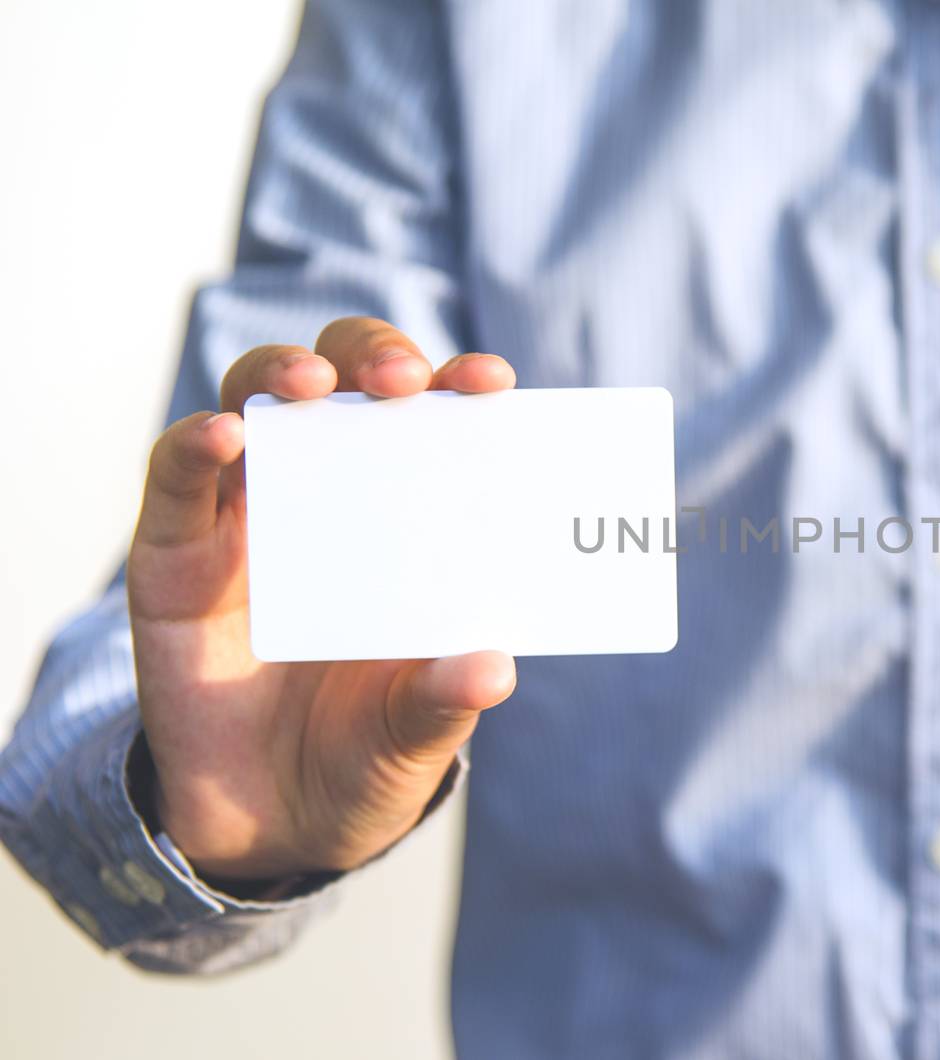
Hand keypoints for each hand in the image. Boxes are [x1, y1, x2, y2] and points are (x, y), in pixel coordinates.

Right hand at [128, 317, 517, 881]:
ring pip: (258, 402)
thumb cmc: (364, 754)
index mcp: (409, 521)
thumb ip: (443, 701)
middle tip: (404, 381)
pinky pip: (175, 479)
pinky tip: (223, 436)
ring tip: (313, 386)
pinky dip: (193, 446)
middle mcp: (332, 497)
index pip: (434, 424)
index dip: (458, 388)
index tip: (493, 383)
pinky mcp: (175, 555)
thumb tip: (491, 669)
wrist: (271, 823)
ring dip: (284, 377)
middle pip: (345, 382)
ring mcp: (249, 518)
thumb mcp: (413, 735)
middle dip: (375, 358)